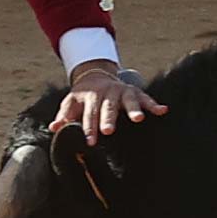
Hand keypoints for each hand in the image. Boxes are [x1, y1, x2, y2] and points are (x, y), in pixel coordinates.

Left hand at [50, 62, 165, 144]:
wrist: (95, 76)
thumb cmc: (83, 97)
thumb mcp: (71, 103)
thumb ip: (64, 116)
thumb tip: (53, 128)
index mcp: (89, 96)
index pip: (88, 114)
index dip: (88, 127)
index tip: (90, 141)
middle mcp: (106, 92)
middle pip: (107, 107)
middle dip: (108, 118)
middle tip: (108, 131)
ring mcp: (121, 91)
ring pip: (128, 100)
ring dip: (133, 109)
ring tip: (138, 119)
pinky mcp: (134, 91)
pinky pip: (145, 97)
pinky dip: (154, 104)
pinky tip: (163, 111)